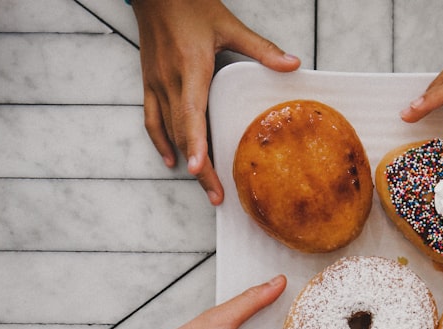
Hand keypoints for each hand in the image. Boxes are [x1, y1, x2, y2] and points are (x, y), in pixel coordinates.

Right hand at [132, 0, 300, 204]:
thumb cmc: (189, 5)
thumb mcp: (229, 25)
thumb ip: (261, 49)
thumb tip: (293, 64)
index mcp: (192, 69)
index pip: (191, 114)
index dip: (195, 144)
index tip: (198, 169)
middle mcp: (171, 81)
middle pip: (182, 134)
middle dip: (198, 167)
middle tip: (216, 195)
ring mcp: (157, 84)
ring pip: (167, 131)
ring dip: (184, 160)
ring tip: (202, 185)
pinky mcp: (149, 83)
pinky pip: (152, 120)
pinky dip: (161, 142)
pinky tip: (174, 160)